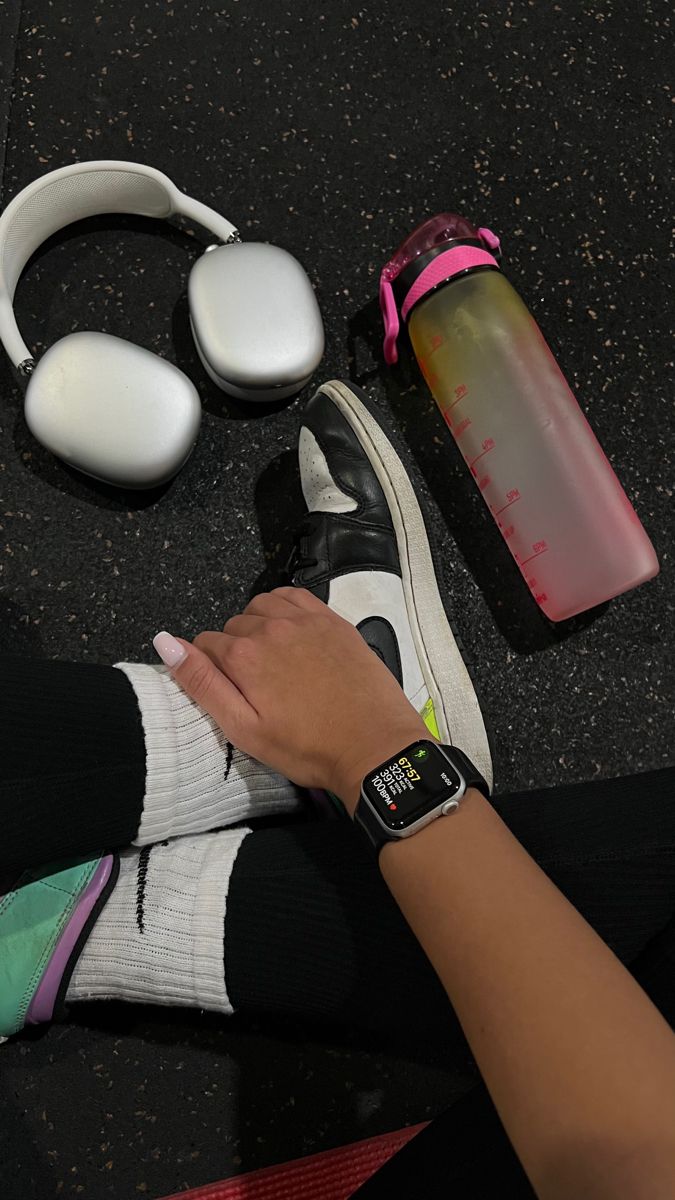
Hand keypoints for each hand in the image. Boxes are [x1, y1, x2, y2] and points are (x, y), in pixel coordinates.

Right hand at [154, 587, 427, 813]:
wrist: (375, 747)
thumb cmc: (307, 748)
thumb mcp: (244, 729)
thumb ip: (202, 683)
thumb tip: (163, 642)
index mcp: (243, 655)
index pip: (203, 646)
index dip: (210, 670)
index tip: (231, 693)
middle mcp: (271, 626)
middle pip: (232, 627)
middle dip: (235, 651)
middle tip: (256, 687)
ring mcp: (305, 619)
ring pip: (261, 607)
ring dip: (258, 626)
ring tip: (273, 661)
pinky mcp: (333, 620)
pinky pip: (295, 596)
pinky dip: (284, 608)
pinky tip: (292, 633)